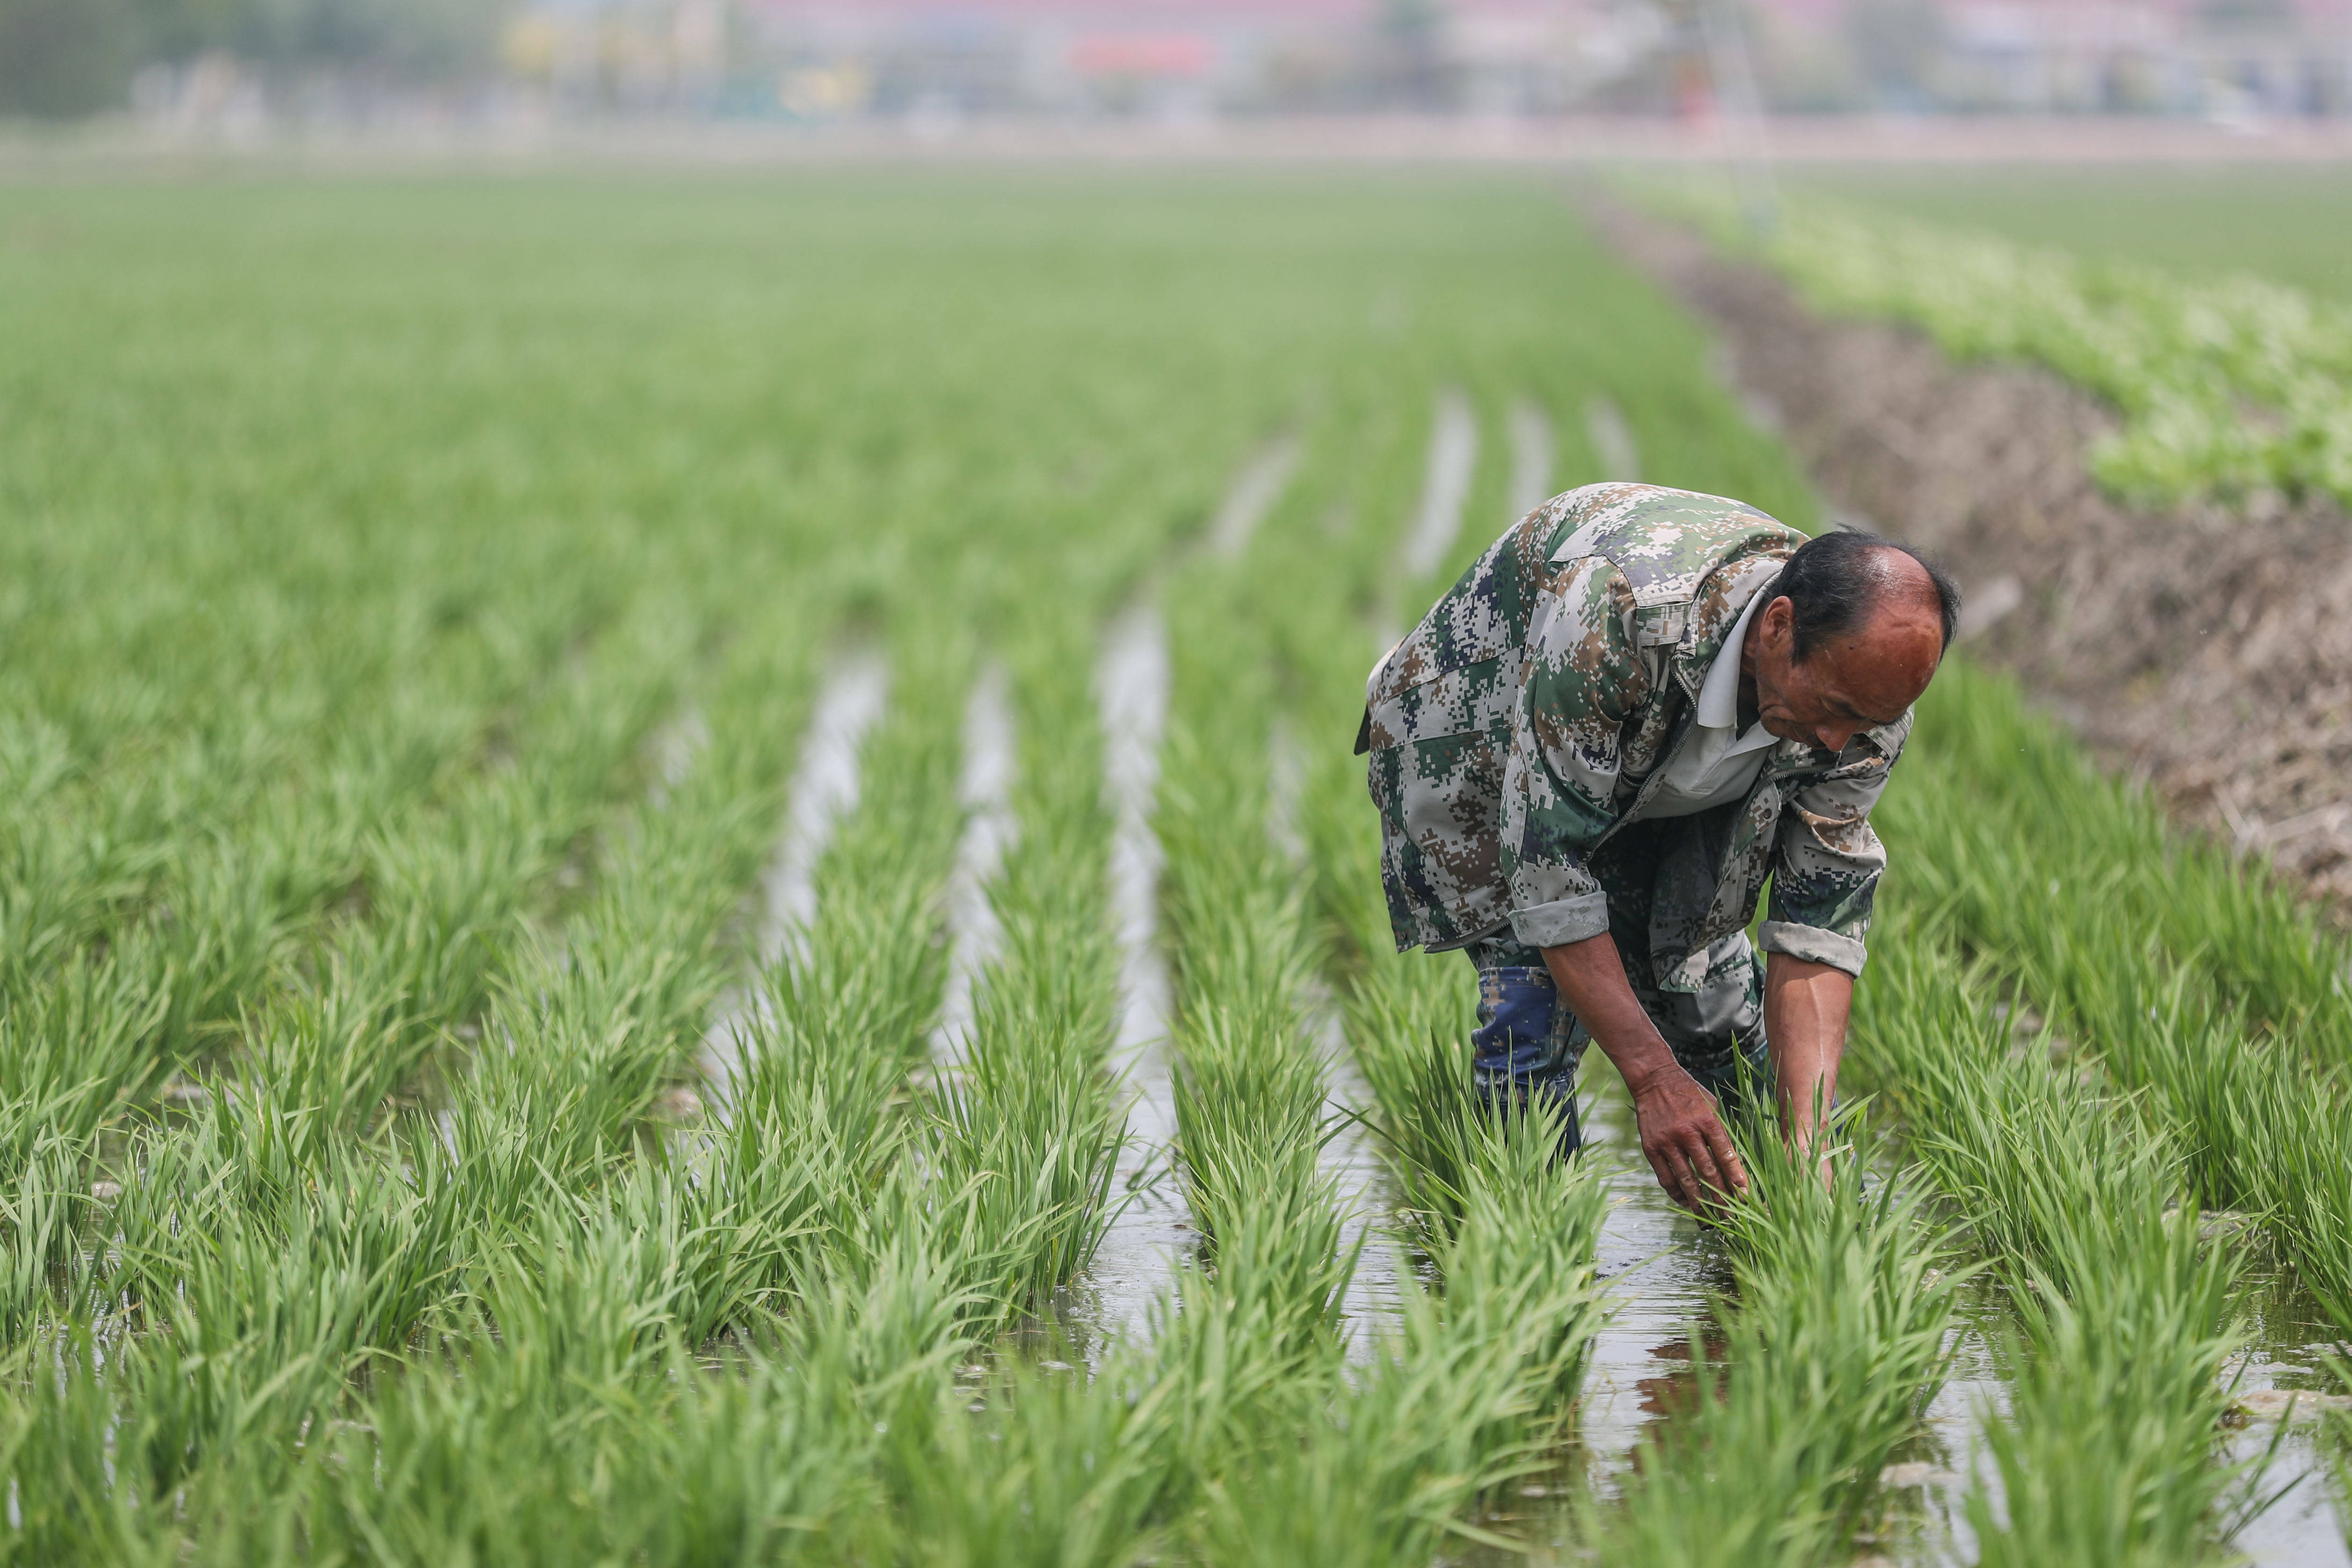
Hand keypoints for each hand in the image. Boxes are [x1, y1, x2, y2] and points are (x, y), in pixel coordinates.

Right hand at [1631, 1069, 1747, 1211]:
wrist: (1654, 1080)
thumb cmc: (1689, 1094)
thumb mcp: (1712, 1106)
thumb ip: (1722, 1132)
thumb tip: (1736, 1163)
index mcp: (1707, 1121)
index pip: (1726, 1156)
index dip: (1737, 1179)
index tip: (1746, 1197)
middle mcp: (1687, 1132)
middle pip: (1708, 1172)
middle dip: (1721, 1197)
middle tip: (1731, 1217)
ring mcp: (1667, 1141)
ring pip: (1686, 1179)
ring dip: (1699, 1201)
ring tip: (1708, 1217)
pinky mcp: (1651, 1147)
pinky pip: (1665, 1177)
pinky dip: (1676, 1192)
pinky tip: (1685, 1201)